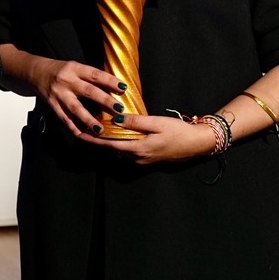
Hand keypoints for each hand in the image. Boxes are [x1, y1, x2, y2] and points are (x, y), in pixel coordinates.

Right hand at [30, 58, 125, 136]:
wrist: (34, 72)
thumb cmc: (59, 70)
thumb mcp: (75, 67)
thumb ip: (90, 77)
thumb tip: (113, 89)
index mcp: (75, 68)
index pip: (95, 74)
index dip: (110, 81)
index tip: (123, 88)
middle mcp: (67, 81)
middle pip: (88, 91)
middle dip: (105, 101)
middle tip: (119, 110)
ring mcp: (59, 94)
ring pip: (76, 108)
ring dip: (89, 120)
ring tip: (100, 129)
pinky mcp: (52, 104)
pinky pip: (64, 118)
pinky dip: (74, 127)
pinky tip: (83, 135)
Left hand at [80, 112, 217, 163]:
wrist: (199, 144)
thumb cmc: (179, 131)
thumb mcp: (157, 123)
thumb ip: (136, 122)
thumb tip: (115, 119)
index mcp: (138, 149)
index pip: (109, 144)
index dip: (93, 139)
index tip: (79, 133)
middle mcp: (138, 158)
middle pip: (112, 149)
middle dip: (97, 140)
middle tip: (83, 129)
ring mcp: (143, 160)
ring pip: (120, 151)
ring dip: (108, 142)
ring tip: (96, 131)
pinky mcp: (149, 159)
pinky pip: (128, 152)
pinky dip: (119, 144)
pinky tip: (116, 135)